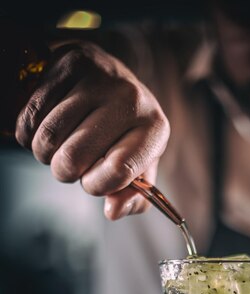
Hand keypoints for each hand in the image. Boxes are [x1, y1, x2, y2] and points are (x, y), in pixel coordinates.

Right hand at [15, 41, 169, 219]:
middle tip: (72, 163)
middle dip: (65, 172)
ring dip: (45, 152)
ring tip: (59, 145)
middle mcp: (132, 99)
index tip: (92, 182)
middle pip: (74, 157)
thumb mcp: (138, 169)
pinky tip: (43, 128)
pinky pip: (32, 113)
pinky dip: (29, 131)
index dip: (96, 185)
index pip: (118, 170)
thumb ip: (132, 199)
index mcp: (155, 130)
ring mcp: (101, 77)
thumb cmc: (124, 134)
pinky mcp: (71, 61)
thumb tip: (112, 211)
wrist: (115, 82)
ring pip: (48, 136)